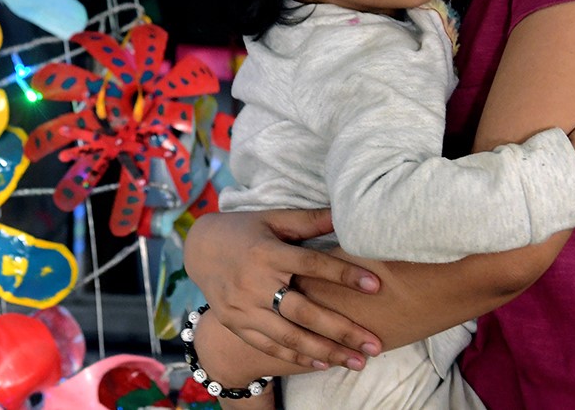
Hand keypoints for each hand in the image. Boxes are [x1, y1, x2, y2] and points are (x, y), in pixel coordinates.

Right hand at [184, 208, 382, 368]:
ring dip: (325, 352)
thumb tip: (345, 210)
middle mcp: (253, 283)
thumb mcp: (272, 219)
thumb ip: (308, 220)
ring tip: (357, 362)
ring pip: (289, 336)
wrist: (198, 249)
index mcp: (266, 252)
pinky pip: (269, 346)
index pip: (311, 264)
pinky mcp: (235, 323)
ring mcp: (242, 307)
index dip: (344, 275)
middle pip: (304, 312)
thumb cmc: (244, 230)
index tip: (376, 285)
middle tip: (374, 345)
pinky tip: (324, 364)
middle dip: (342, 330)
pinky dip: (297, 357)